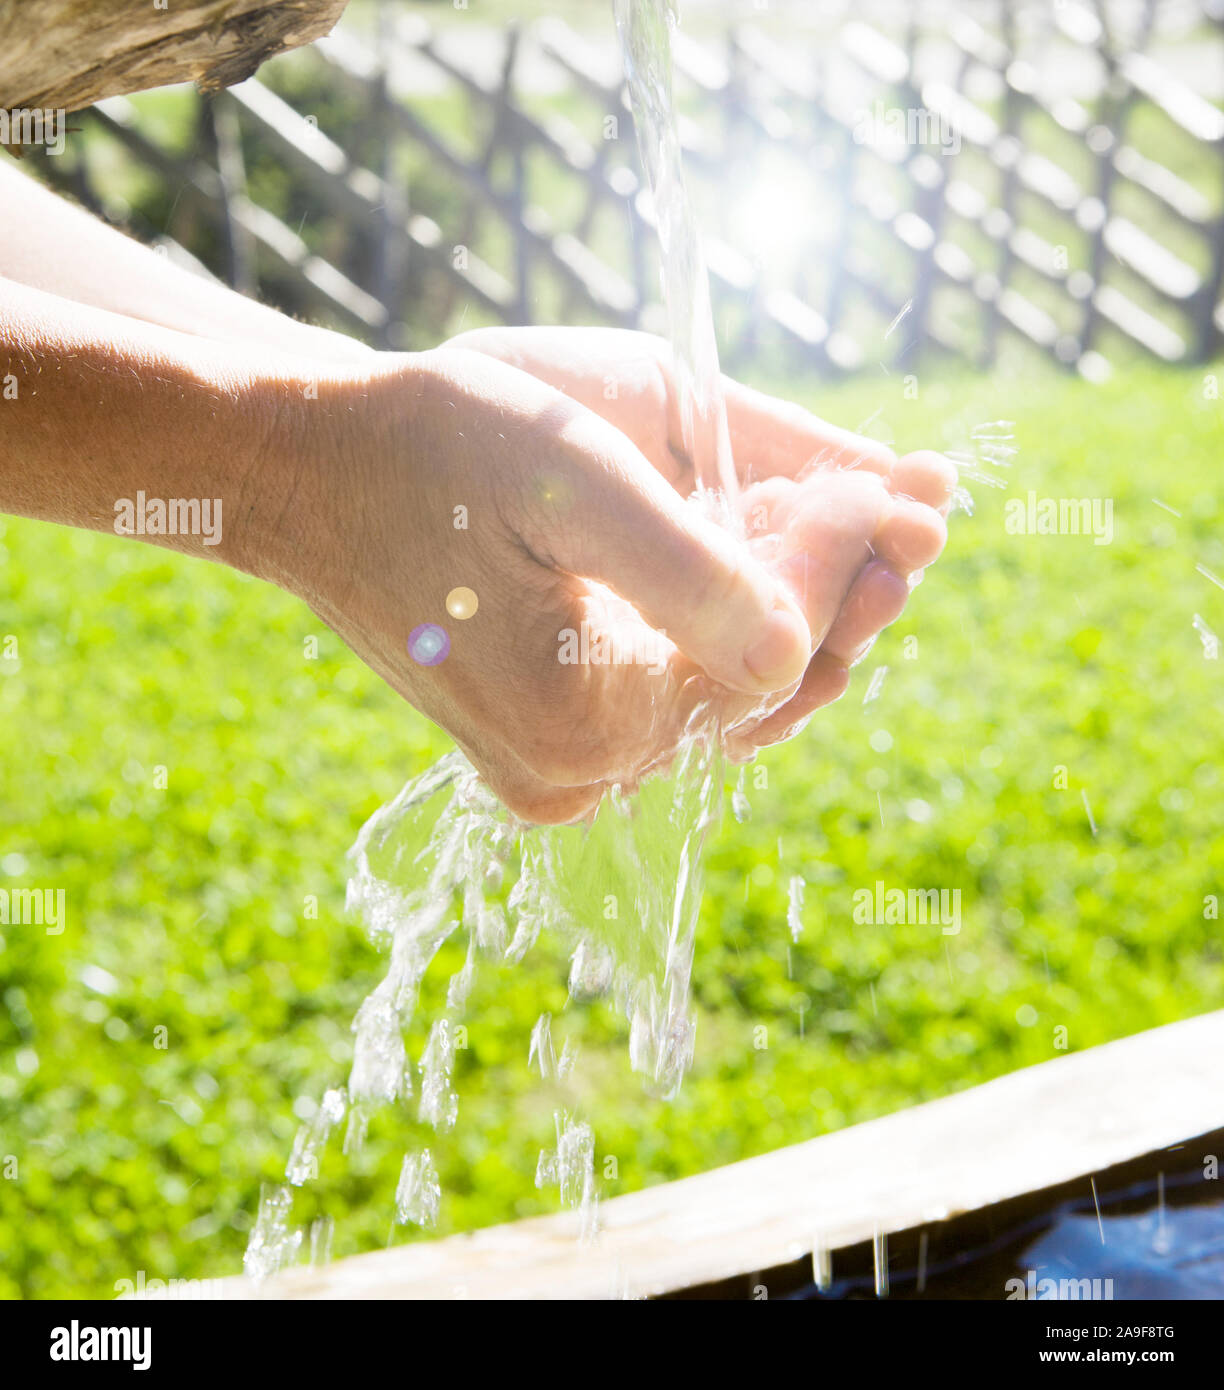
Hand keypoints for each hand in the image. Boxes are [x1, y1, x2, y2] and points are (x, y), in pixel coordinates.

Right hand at [254, 333, 950, 822]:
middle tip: (919, 512)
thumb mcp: (569, 477)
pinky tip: (782, 560)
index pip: (770, 655)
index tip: (903, 484)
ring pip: (726, 695)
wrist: (308, 469)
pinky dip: (733, 627)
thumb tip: (804, 642)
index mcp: (585, 724)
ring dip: (798, 610)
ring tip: (877, 530)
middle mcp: (579, 772)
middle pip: (759, 689)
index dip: (842, 565)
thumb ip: (693, 572)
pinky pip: (677, 693)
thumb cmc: (425, 449)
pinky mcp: (549, 737)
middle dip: (841, 591)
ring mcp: (561, 766)